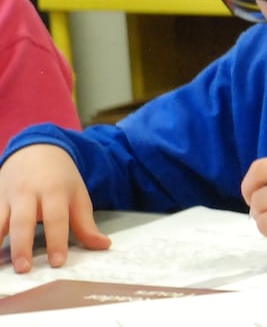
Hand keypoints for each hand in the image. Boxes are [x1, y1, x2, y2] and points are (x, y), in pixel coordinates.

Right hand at [0, 145, 110, 272]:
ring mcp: (7, 197)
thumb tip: (103, 246)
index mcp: (54, 191)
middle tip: (24, 269)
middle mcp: (28, 194)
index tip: (57, 263)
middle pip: (23, 221)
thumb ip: (86, 223)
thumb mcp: (77, 194)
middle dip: (22, 246)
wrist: (35, 150)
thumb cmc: (59, 178)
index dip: (57, 241)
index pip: (56, 218)